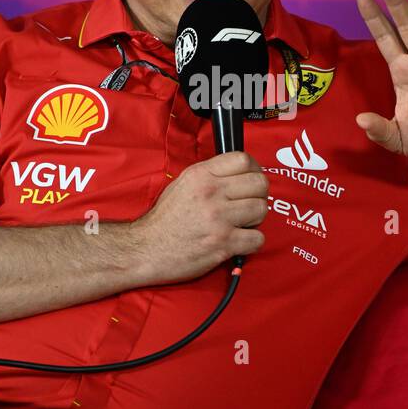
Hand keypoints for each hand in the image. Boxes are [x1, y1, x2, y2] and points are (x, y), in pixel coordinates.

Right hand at [133, 151, 268, 282]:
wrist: (146, 249)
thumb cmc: (165, 220)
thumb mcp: (182, 184)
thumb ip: (210, 175)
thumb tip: (238, 173)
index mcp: (201, 175)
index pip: (243, 160)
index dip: (253, 170)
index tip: (250, 180)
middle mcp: (211, 193)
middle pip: (259, 183)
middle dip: (258, 195)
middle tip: (247, 205)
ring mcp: (218, 218)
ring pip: (261, 209)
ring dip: (255, 219)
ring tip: (240, 224)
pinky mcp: (223, 243)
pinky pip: (257, 238)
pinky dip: (251, 242)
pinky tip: (238, 242)